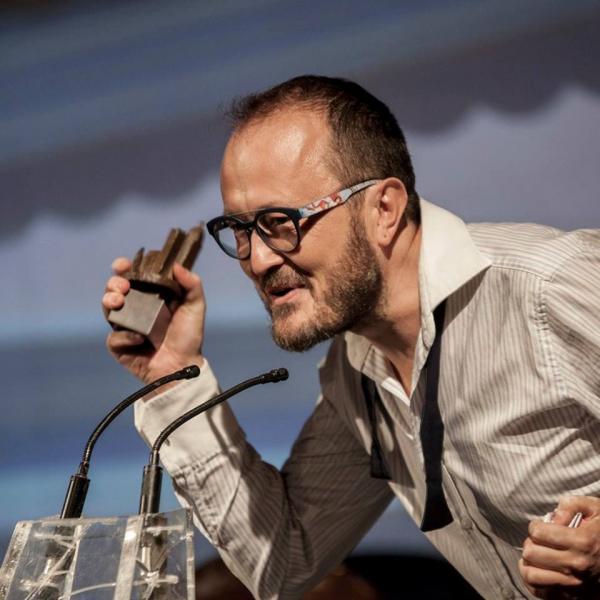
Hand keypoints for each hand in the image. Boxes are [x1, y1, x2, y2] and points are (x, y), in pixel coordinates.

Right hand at [102, 257, 205, 382]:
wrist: (182, 366)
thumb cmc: (189, 337)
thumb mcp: (195, 307)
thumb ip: (192, 285)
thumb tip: (177, 265)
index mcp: (151, 296)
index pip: (133, 277)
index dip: (124, 268)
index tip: (123, 265)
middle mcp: (136, 309)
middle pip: (114, 289)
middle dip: (113, 283)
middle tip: (123, 287)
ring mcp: (125, 327)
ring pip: (107, 308)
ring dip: (109, 300)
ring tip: (119, 301)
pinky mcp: (120, 345)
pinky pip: (113, 337)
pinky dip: (124, 336)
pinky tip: (139, 339)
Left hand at [519, 496, 599, 598]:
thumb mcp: (594, 508)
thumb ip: (570, 505)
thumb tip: (552, 518)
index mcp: (582, 542)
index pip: (537, 533)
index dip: (535, 526)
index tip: (542, 527)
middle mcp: (577, 565)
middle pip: (531, 553)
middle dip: (530, 543)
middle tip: (539, 541)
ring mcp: (574, 584)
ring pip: (531, 575)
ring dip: (528, 563)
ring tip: (536, 556)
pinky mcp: (573, 597)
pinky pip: (540, 592)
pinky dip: (534, 581)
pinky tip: (539, 570)